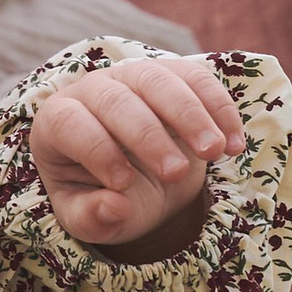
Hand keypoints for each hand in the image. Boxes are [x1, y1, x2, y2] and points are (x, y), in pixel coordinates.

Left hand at [30, 54, 243, 255]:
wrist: (138, 178)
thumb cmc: (104, 196)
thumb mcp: (88, 217)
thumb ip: (91, 217)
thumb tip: (113, 208)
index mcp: (58, 121)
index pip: (70, 124)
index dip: (96, 150)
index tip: (124, 184)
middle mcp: (92, 89)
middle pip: (117, 100)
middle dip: (148, 136)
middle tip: (175, 174)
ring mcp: (133, 76)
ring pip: (158, 78)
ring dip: (190, 115)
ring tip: (214, 153)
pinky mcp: (172, 74)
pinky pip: (196, 77)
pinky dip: (219, 108)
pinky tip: (233, 144)